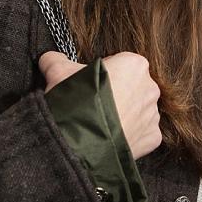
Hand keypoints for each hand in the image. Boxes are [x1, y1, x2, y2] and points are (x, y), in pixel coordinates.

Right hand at [38, 51, 161, 159]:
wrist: (77, 143)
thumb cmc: (73, 102)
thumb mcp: (59, 73)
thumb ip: (57, 60)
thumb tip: (49, 58)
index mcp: (134, 64)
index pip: (122, 64)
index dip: (105, 74)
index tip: (92, 85)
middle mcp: (150, 87)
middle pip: (133, 87)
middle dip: (118, 95)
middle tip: (96, 106)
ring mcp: (152, 113)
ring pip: (139, 111)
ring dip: (125, 116)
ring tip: (102, 124)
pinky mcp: (152, 137)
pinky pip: (143, 134)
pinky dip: (130, 136)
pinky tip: (112, 138)